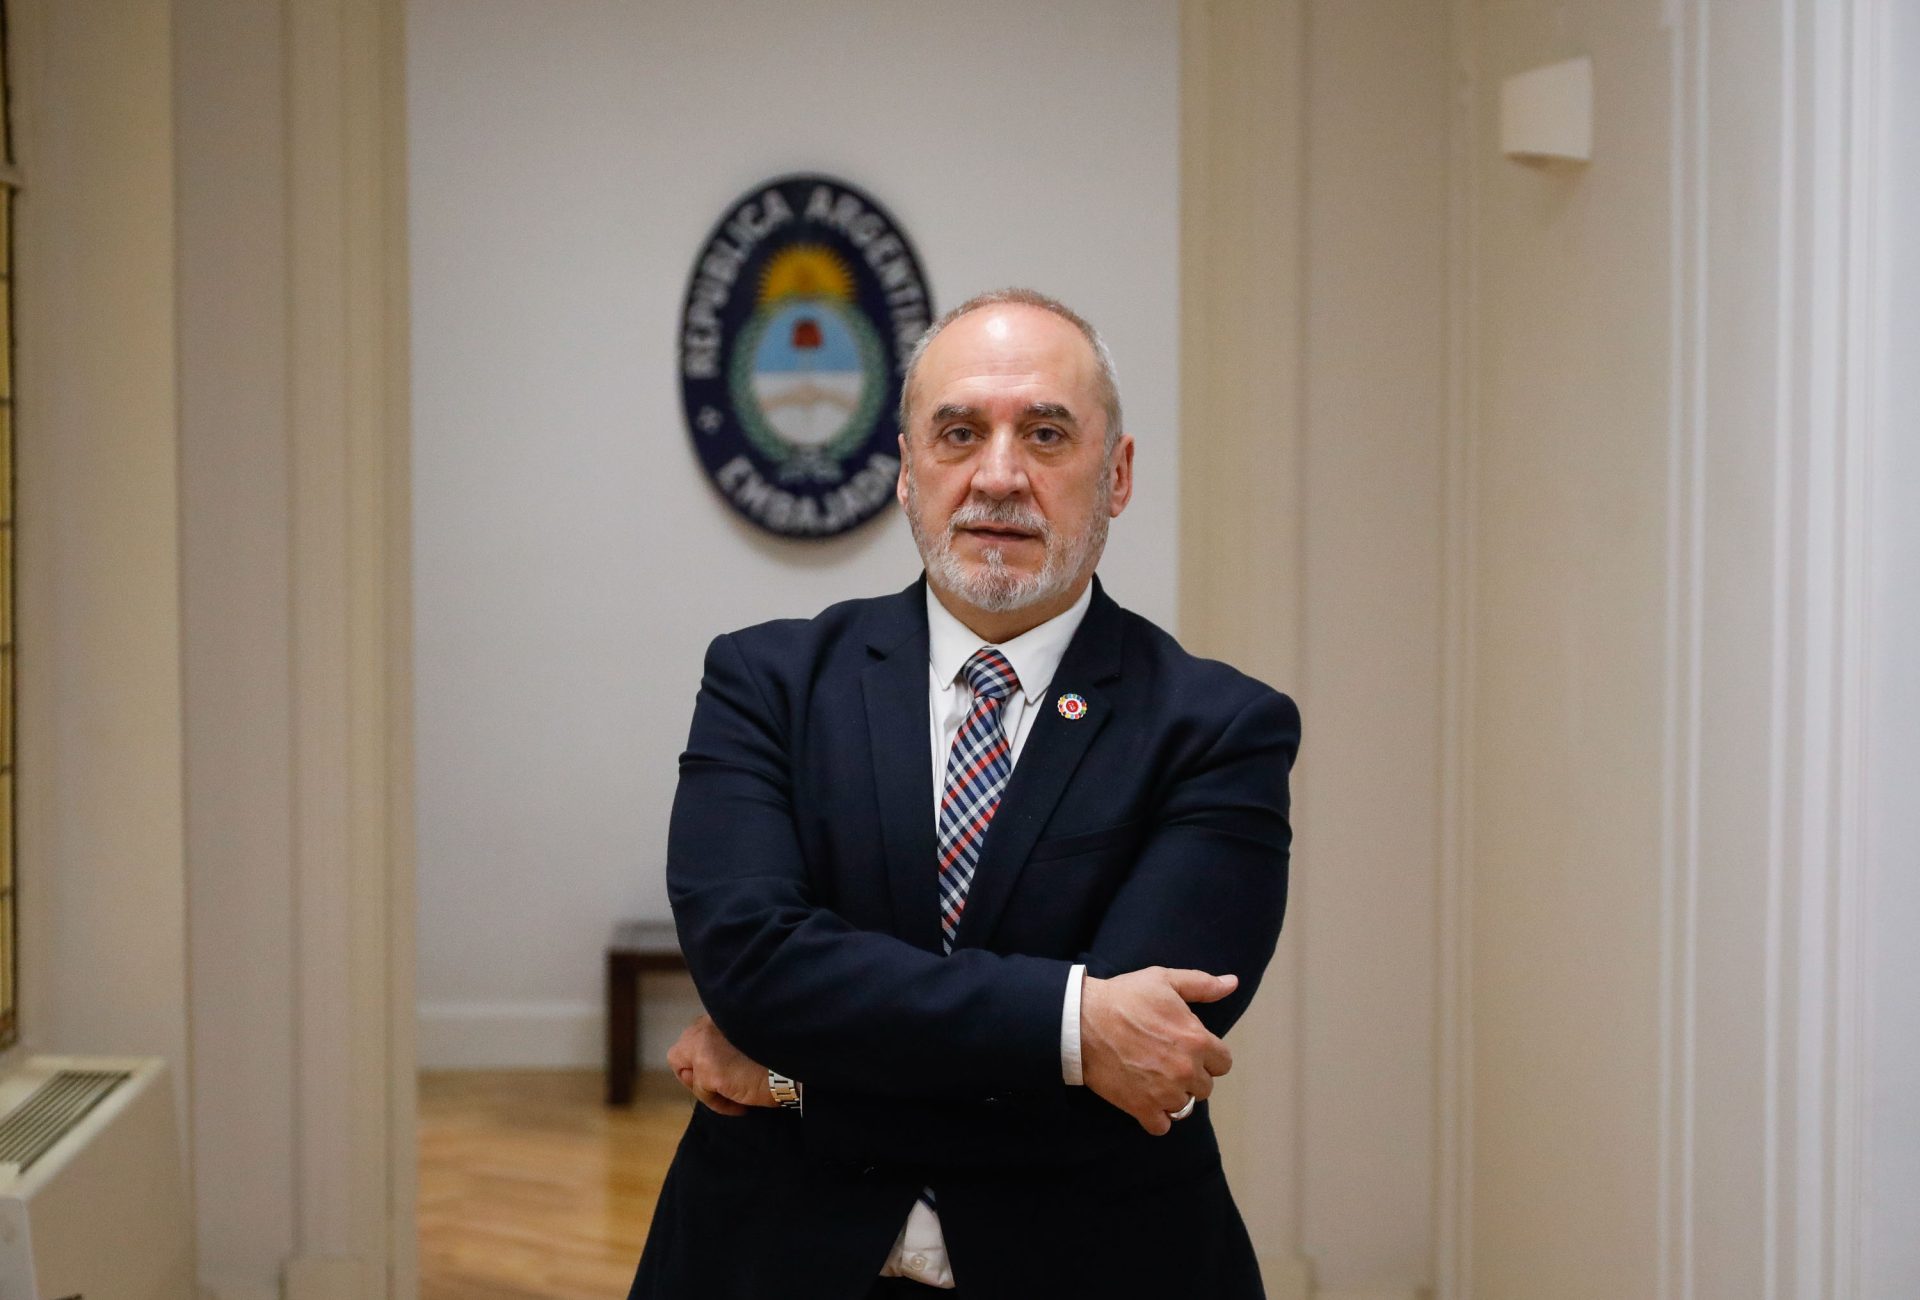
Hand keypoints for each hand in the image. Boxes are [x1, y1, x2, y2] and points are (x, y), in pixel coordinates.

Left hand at [666, 1014, 778, 1115]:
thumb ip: (730, 1039)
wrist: (797, 1065)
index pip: (697, 1034)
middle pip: (680, 1052)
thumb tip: (709, 1065)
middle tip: (719, 1085)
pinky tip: (741, 1104)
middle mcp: (707, 1023)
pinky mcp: (708, 1071)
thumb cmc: (784, 1053)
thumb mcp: (751, 1036)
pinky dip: (720, 1104)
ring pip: (689, 1075)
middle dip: (695, 1071)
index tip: (724, 1070)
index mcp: (721, 1012)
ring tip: (733, 1095)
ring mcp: (704, 1046)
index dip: (706, 1055)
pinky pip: (703, 1095)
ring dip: (708, 1088)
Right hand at [1080, 967, 1236, 1135]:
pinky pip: (1162, 1126)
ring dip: (1173, 1095)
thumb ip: (1202, 984)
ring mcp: (1165, 1092)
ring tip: (1154, 1078)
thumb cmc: (1124, 997)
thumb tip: (1232, 983)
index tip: (1189, 1048)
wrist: (1081, 1021)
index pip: (1224, 1063)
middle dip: (1191, 1076)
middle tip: (1167, 1061)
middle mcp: (1187, 1071)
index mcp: (1198, 1040)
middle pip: (1206, 1087)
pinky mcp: (1141, 1107)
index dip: (1208, 1056)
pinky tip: (1145, 1098)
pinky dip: (1155, 1116)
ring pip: (1185, 1106)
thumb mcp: (1164, 980)